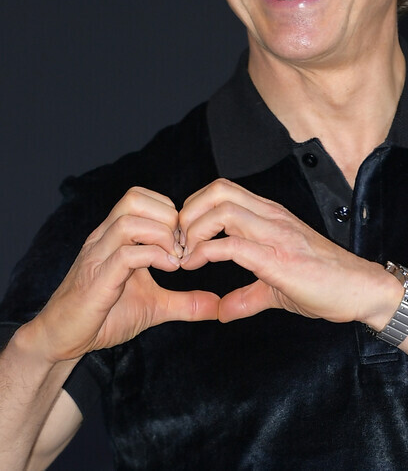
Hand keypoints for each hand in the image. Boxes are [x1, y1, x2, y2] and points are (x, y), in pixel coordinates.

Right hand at [31, 187, 218, 361]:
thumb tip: (216, 305)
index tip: (184, 238)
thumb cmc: (104, 317)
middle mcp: (103, 238)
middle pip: (134, 198)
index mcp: (115, 236)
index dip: (169, 210)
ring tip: (176, 258)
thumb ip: (185, 301)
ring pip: (129, 220)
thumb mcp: (154, 306)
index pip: (141, 197)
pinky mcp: (96, 279)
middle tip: (182, 245)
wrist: (61, 340)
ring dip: (161, 235)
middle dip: (167, 217)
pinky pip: (125, 254)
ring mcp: (97, 256)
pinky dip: (153, 257)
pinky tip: (169, 269)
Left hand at [178, 179, 401, 327]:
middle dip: (188, 213)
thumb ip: (247, 296)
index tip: (183, 239)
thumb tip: (222, 311)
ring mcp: (275, 234)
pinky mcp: (278, 258)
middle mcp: (271, 217)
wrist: (361, 290)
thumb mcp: (277, 289)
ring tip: (184, 255)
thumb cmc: (326, 284)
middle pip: (217, 190)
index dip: (194, 209)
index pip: (222, 191)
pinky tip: (196, 266)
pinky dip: (206, 251)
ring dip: (193, 230)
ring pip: (222, 209)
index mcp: (270, 216)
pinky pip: (233, 244)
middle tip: (177, 243)